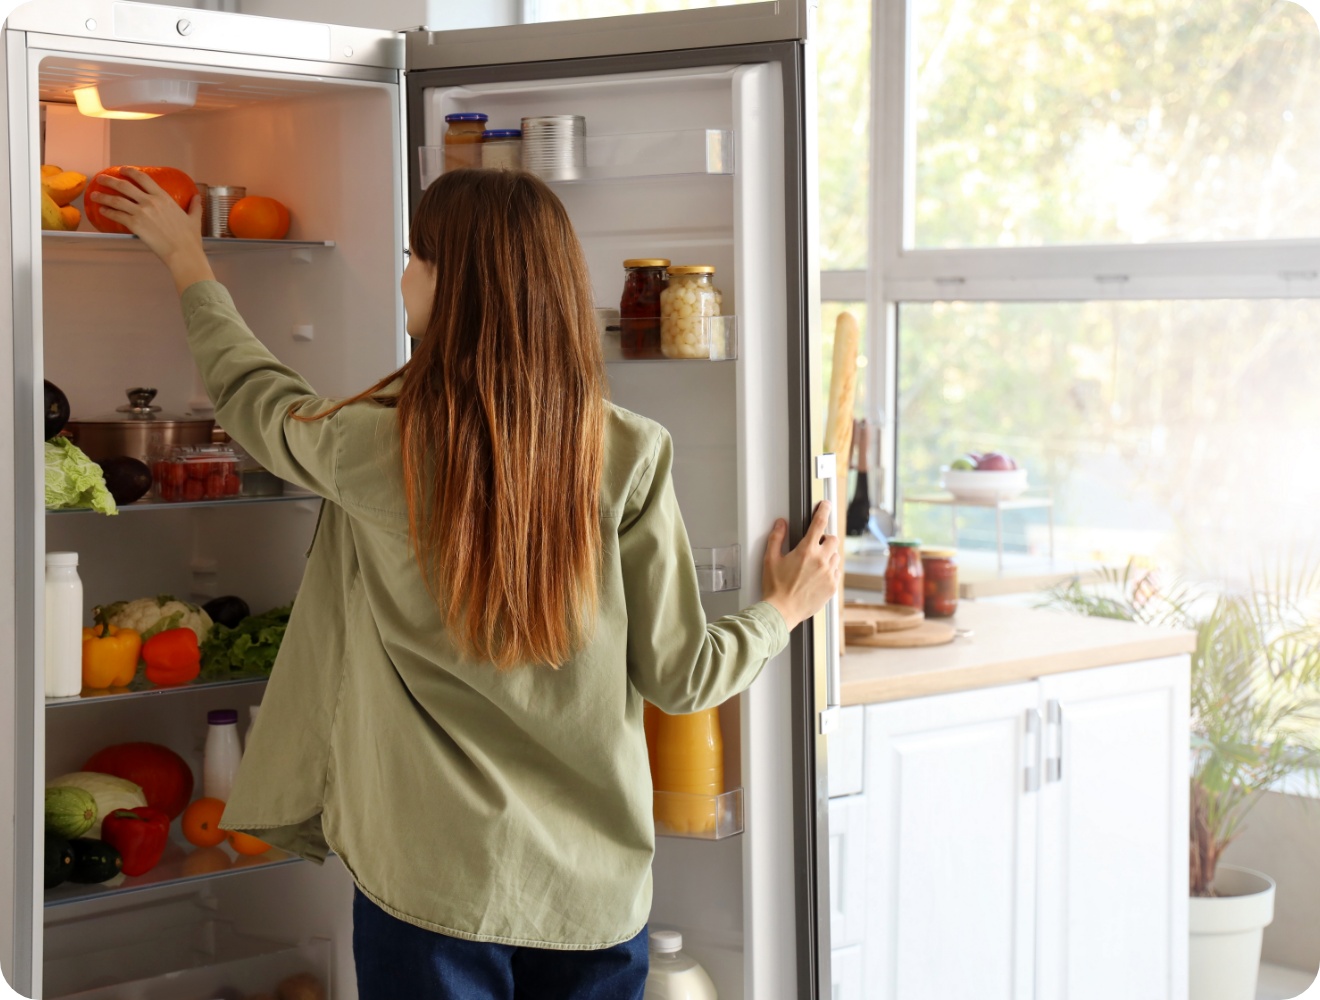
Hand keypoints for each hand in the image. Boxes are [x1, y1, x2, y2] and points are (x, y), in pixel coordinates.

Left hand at [88, 168, 214, 293]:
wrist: (183, 253)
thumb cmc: (190, 238)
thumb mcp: (194, 219)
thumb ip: (194, 206)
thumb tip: (198, 197)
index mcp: (163, 197)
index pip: (143, 178)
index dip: (130, 171)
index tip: (122, 169)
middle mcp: (150, 202)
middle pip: (124, 186)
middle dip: (109, 181)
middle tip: (101, 179)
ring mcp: (141, 213)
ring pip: (116, 200)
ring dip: (103, 197)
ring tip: (94, 195)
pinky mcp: (135, 225)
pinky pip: (116, 216)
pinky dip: (107, 212)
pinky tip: (102, 211)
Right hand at [761, 501, 841, 629]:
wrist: (783, 611)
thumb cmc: (775, 588)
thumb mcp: (770, 559)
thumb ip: (776, 538)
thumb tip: (781, 524)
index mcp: (806, 551)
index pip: (819, 523)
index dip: (824, 510)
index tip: (826, 505)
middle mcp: (821, 561)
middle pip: (833, 539)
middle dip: (825, 539)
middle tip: (815, 545)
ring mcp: (829, 574)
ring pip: (836, 556)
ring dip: (828, 555)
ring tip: (814, 564)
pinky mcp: (832, 587)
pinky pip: (837, 572)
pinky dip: (830, 570)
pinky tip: (817, 576)